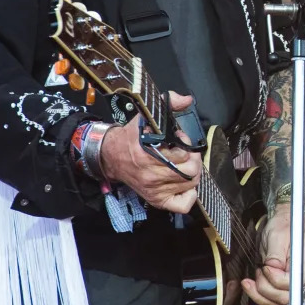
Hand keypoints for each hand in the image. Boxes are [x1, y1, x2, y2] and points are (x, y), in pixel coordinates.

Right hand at [98, 91, 201, 213]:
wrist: (111, 156)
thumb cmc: (131, 138)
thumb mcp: (146, 117)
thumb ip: (167, 105)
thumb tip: (186, 99)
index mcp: (148, 152)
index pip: (181, 154)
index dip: (186, 144)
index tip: (180, 139)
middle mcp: (151, 174)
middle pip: (190, 171)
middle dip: (193, 159)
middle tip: (187, 153)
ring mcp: (154, 189)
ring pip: (189, 185)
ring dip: (193, 173)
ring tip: (185, 165)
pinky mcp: (155, 200)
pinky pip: (182, 205)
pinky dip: (189, 196)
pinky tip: (185, 185)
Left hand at [241, 203, 304, 304]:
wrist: (283, 224)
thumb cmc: (284, 228)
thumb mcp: (279, 236)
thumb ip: (276, 255)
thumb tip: (272, 270)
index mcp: (302, 268)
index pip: (290, 286)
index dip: (274, 279)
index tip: (265, 266)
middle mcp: (297, 281)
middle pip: (282, 300)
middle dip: (263, 290)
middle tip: (255, 274)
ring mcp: (286, 287)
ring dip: (257, 300)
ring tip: (246, 284)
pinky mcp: (276, 288)